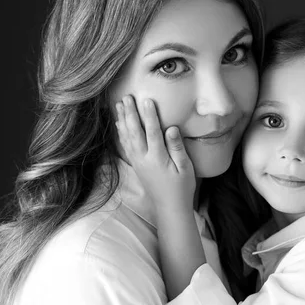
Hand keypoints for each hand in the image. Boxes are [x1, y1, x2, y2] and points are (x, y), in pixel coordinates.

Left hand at [116, 95, 194, 209]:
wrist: (170, 207)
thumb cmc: (181, 188)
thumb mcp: (185, 168)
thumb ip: (177, 148)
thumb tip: (172, 129)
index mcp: (158, 159)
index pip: (153, 133)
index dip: (150, 116)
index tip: (147, 100)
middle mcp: (144, 159)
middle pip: (135, 132)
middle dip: (130, 113)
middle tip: (126, 97)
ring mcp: (138, 163)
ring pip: (127, 137)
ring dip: (123, 120)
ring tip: (119, 105)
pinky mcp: (136, 166)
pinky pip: (126, 145)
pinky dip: (122, 133)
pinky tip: (120, 124)